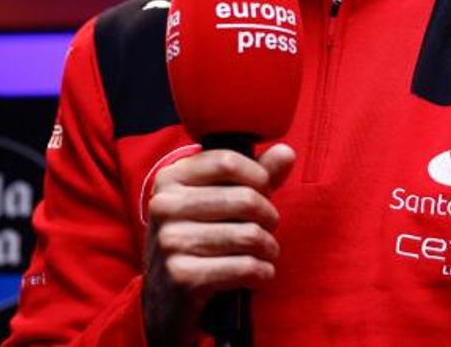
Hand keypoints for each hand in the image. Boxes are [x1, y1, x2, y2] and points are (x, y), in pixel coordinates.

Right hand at [142, 143, 295, 345]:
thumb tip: (286, 152)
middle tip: (268, 229)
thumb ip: (254, 175)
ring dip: (269, 248)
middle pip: (245, 199)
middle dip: (269, 217)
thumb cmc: (199, 239)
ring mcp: (170, 242)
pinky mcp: (182, 277)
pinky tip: (260, 273)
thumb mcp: (218, 201)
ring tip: (267, 253)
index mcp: (170, 178)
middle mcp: (164, 206)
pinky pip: (243, 267)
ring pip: (249, 235)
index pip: (228, 161)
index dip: (259, 177)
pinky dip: (262, 272)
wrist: (164, 299)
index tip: (264, 193)